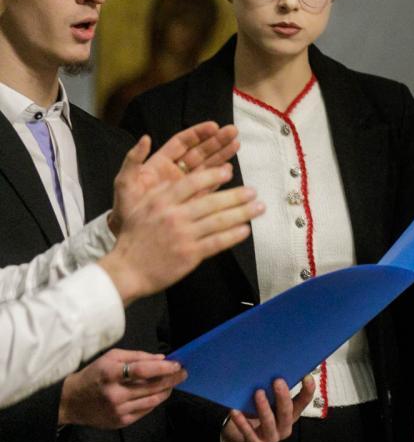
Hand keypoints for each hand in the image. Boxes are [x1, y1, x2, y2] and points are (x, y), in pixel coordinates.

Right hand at [58, 348, 185, 428]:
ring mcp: (118, 410)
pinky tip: (159, 394)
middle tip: (183, 373)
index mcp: (110, 374)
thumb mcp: (110, 358)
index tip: (177, 364)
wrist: (70, 401)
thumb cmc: (93, 375)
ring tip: (173, 383)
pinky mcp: (120, 422)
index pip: (143, 370)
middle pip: (152, 387)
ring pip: (152, 400)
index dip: (163, 368)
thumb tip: (161, 359)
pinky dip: (155, 401)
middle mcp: (114, 394)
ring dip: (167, 391)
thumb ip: (136, 356)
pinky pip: (145, 410)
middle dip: (171, 379)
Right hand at [100, 163, 263, 304]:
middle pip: (211, 202)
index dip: (212, 176)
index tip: (229, 171)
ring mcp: (183, 236)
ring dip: (242, 213)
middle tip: (253, 191)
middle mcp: (174, 216)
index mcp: (161, 201)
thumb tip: (186, 177)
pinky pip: (218, 242)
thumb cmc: (135, 237)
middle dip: (236, 196)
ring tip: (258, 208)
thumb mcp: (141, 206)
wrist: (126, 270)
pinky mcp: (190, 254)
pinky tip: (246, 230)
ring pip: (219, 221)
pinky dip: (234, 235)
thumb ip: (163, 191)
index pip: (192, 183)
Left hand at [110, 123, 239, 234]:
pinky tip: (229, 168)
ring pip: (207, 166)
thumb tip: (144, 138)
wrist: (132, 239)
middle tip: (232, 131)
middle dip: (216, 141)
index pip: (182, 143)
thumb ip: (133, 160)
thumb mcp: (125, 183)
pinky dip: (219, 177)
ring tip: (237, 144)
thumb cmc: (126, 210)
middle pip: (199, 152)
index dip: (197, 134)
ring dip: (222, 155)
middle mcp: (175, 172)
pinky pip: (209, 185)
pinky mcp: (194, 200)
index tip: (213, 126)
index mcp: (159, 164)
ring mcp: (186, 187)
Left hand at [220, 376, 315, 441]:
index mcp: (292, 415)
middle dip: (283, 397)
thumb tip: (274, 368)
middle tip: (278, 381)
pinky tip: (235, 411)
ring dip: (264, 408)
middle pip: (287, 413)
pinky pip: (249, 434)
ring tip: (258, 393)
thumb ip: (274, 392)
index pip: (303, 403)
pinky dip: (242, 423)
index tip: (307, 376)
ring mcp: (271, 438)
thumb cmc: (257, 413)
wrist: (241, 438)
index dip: (307, 391)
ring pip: (269, 423)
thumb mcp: (269, 402)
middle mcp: (284, 428)